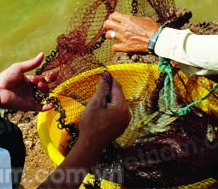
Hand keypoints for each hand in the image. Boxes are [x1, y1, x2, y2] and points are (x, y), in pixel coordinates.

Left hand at [0, 53, 56, 111]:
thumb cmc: (6, 77)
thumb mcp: (19, 68)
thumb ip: (32, 63)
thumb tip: (42, 54)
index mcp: (29, 80)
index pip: (43, 78)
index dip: (49, 76)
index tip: (55, 73)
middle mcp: (31, 89)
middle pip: (44, 86)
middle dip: (45, 82)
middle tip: (38, 81)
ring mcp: (30, 97)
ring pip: (44, 95)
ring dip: (45, 90)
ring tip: (39, 86)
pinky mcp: (29, 105)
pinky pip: (40, 107)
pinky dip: (47, 106)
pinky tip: (52, 104)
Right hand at [40, 73, 129, 187]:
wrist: (90, 145)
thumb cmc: (91, 124)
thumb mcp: (95, 103)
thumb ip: (102, 89)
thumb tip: (106, 76)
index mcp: (121, 106)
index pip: (117, 87)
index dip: (110, 79)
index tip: (104, 73)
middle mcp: (127, 113)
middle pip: (118, 95)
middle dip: (108, 91)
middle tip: (98, 88)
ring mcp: (125, 121)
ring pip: (117, 104)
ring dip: (109, 100)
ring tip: (97, 102)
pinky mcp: (121, 126)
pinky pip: (117, 112)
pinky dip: (110, 108)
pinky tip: (101, 111)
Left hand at [103, 12, 159, 52]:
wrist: (157, 40)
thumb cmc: (153, 30)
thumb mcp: (146, 20)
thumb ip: (138, 20)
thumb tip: (137, 20)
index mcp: (128, 19)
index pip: (113, 15)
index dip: (112, 17)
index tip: (113, 19)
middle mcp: (123, 27)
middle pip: (107, 24)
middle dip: (107, 25)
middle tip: (109, 27)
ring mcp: (123, 37)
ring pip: (108, 35)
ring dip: (109, 35)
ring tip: (111, 36)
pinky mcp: (125, 47)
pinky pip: (114, 47)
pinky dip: (115, 47)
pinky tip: (117, 46)